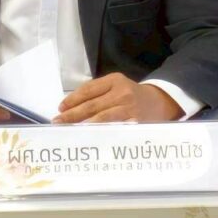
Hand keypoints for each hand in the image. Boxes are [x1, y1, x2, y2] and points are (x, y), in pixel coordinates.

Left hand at [53, 73, 183, 123]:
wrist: (159, 102)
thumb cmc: (130, 94)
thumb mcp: (116, 85)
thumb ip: (97, 92)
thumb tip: (70, 106)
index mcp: (114, 80)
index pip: (88, 90)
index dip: (72, 99)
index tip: (60, 108)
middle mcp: (121, 93)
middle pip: (92, 105)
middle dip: (72, 115)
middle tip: (58, 122)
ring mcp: (129, 108)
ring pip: (101, 118)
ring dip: (83, 126)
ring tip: (69, 130)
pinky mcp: (134, 123)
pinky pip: (114, 129)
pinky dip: (100, 133)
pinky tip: (89, 138)